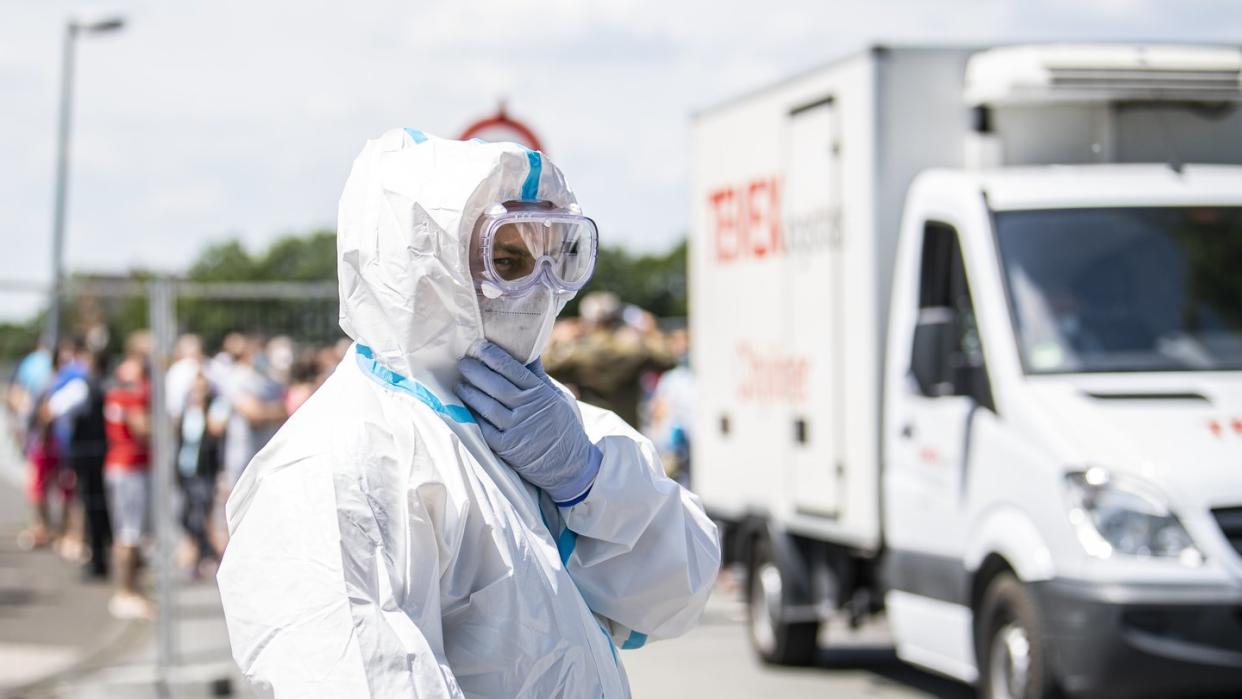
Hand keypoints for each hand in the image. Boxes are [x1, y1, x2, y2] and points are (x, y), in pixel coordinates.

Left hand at [454, 342, 601, 504]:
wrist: (570, 466)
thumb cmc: (562, 427)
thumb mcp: (556, 398)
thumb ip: (538, 376)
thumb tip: (527, 352)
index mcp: (541, 393)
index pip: (512, 369)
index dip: (493, 356)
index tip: (478, 347)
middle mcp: (529, 409)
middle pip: (496, 385)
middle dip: (476, 371)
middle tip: (463, 362)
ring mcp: (517, 429)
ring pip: (487, 405)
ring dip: (469, 393)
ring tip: (459, 384)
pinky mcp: (507, 448)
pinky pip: (484, 428)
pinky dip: (472, 416)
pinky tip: (464, 407)